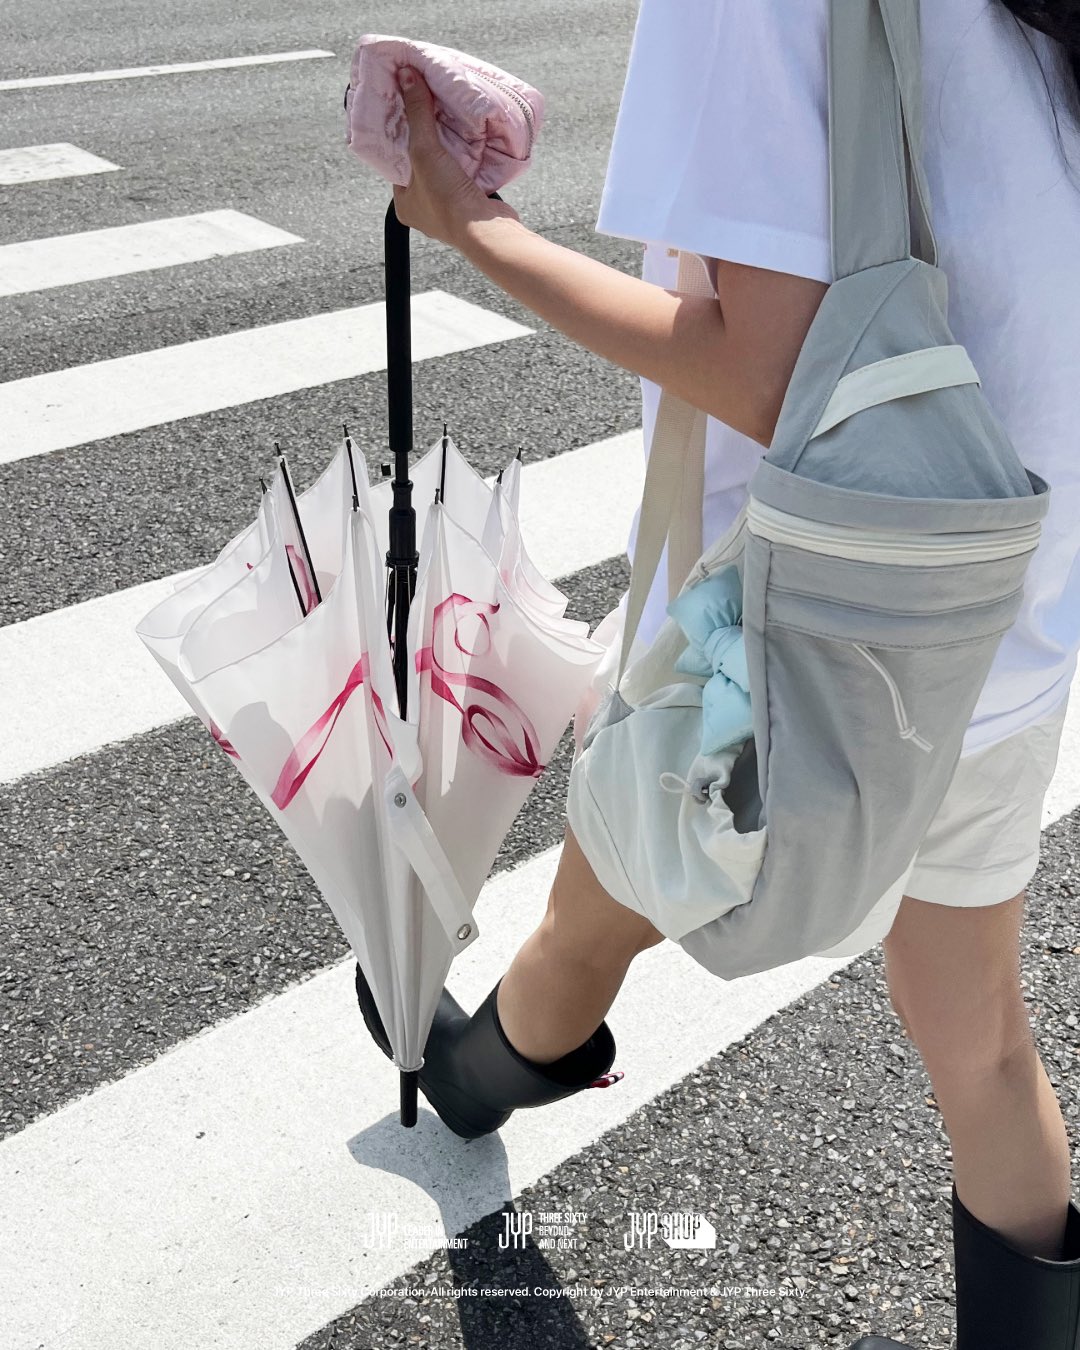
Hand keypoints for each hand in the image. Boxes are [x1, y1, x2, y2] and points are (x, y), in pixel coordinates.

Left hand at [393, 65, 519, 246]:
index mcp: (404, 206)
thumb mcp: (424, 150)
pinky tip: (471, 144)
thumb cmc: (447, 199)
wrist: (487, 230)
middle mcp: (424, 211)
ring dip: (451, 152)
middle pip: (422, 167)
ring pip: (445, 172)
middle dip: (429, 144)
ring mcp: (449, 211)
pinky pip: (466, 178)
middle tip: (431, 116)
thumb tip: (407, 77)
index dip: (402, 140)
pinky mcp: (472, 207)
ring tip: (452, 125)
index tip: (408, 118)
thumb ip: (417, 113)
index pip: (397, 166)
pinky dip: (469, 162)